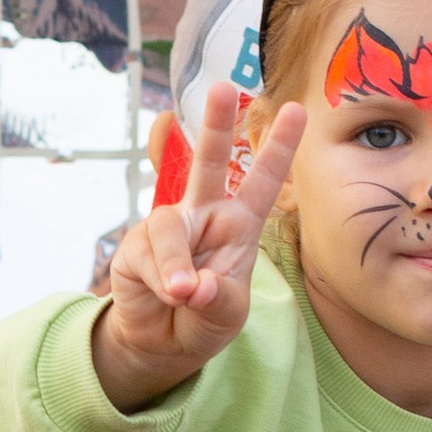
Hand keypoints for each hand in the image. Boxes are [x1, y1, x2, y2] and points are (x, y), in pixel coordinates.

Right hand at [94, 81, 305, 409]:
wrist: (163, 343)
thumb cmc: (205, 318)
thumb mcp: (227, 315)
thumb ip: (218, 299)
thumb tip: (192, 284)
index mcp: (238, 224)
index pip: (262, 181)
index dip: (278, 147)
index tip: (297, 110)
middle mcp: (203, 216)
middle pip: (207, 163)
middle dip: (214, 125)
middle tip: (223, 88)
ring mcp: (167, 228)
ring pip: (168, 227)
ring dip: (176, 263)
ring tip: (182, 294)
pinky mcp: (135, 247)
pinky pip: (146, 255)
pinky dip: (160, 279)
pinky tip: (167, 296)